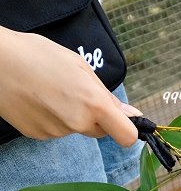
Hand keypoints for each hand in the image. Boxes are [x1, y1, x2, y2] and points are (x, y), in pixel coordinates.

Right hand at [0, 26, 140, 146]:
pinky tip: (38, 99)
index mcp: (93, 103)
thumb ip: (108, 96)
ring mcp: (56, 131)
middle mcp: (77, 122)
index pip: (127, 136)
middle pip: (101, 131)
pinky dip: (52, 118)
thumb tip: (132, 115)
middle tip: (75, 91)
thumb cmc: (37, 54)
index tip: (124, 121)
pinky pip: (56, 130)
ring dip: (71, 115)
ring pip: (76, 128)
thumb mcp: (79, 67)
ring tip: (50, 90)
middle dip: (96, 117)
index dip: (129, 130)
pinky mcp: (37, 135)